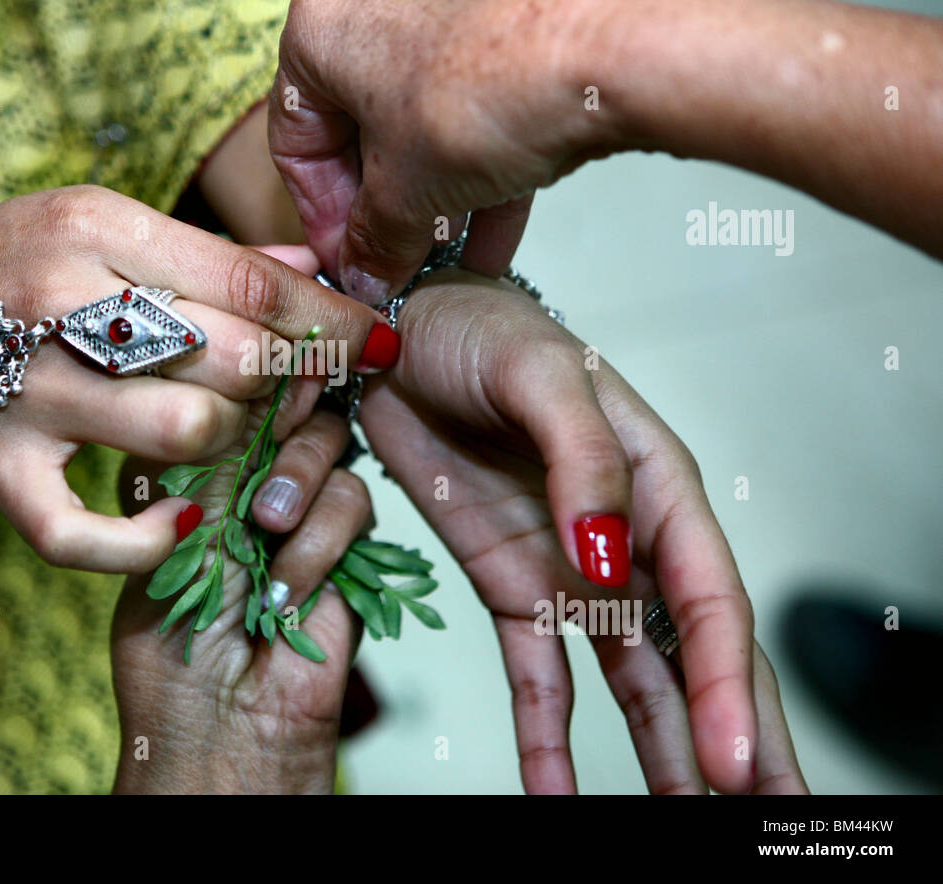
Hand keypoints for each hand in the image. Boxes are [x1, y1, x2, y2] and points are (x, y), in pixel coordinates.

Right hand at [0, 184, 393, 572]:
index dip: (330, 322)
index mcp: (94, 232)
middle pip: (232, 361)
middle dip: (294, 381)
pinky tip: (181, 514)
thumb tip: (310, 274)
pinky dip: (149, 538)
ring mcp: (24, 399)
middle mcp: (58, 308)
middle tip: (309, 387)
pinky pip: (89, 535)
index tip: (378, 339)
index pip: (249, 285)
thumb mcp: (98, 224)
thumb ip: (205, 255)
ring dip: (232, 441)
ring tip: (228, 428)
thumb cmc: (3, 261)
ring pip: (186, 436)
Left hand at [111, 395, 367, 792]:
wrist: (225, 738)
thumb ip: (212, 463)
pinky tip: (288, 588)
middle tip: (274, 420)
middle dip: (275, 416)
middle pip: (279, 405)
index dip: (230, 382)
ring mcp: (296, 514)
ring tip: (266, 531)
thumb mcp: (174, 540)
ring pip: (324, 442)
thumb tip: (246, 376)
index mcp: (181, 476)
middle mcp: (241, 486)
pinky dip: (322, 539)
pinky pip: (353, 500)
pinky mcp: (345, 548)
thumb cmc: (173, 659)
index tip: (239, 367)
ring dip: (296, 480)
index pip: (213, 400)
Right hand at [268, 0, 629, 299]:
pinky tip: (493, 229)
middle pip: (360, 125)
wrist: (606, 53)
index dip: (320, 215)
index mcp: (319, 24)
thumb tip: (365, 271)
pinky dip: (478, 161)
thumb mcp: (407, 197)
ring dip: (433, 196)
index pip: (296, 139)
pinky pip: (474, 98)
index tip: (346, 257)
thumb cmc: (489, 93)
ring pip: (421, 115)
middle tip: (395, 259)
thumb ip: (374, 243)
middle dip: (383, 206)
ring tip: (449, 255)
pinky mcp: (507, 10)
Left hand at [357, 272, 806, 793]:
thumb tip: (613, 558)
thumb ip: (588, 460)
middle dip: (733, 740)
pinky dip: (546, 740)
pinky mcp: (513, 590)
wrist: (394, 333)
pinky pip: (538, 678)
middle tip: (763, 818)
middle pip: (695, 657)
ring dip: (661, 756)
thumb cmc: (480, 331)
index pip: (709, 601)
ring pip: (633, 684)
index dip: (726, 684)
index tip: (734, 764)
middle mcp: (629, 542)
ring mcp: (572, 575)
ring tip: (682, 825)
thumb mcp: (540, 373)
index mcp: (659, 486)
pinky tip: (554, 795)